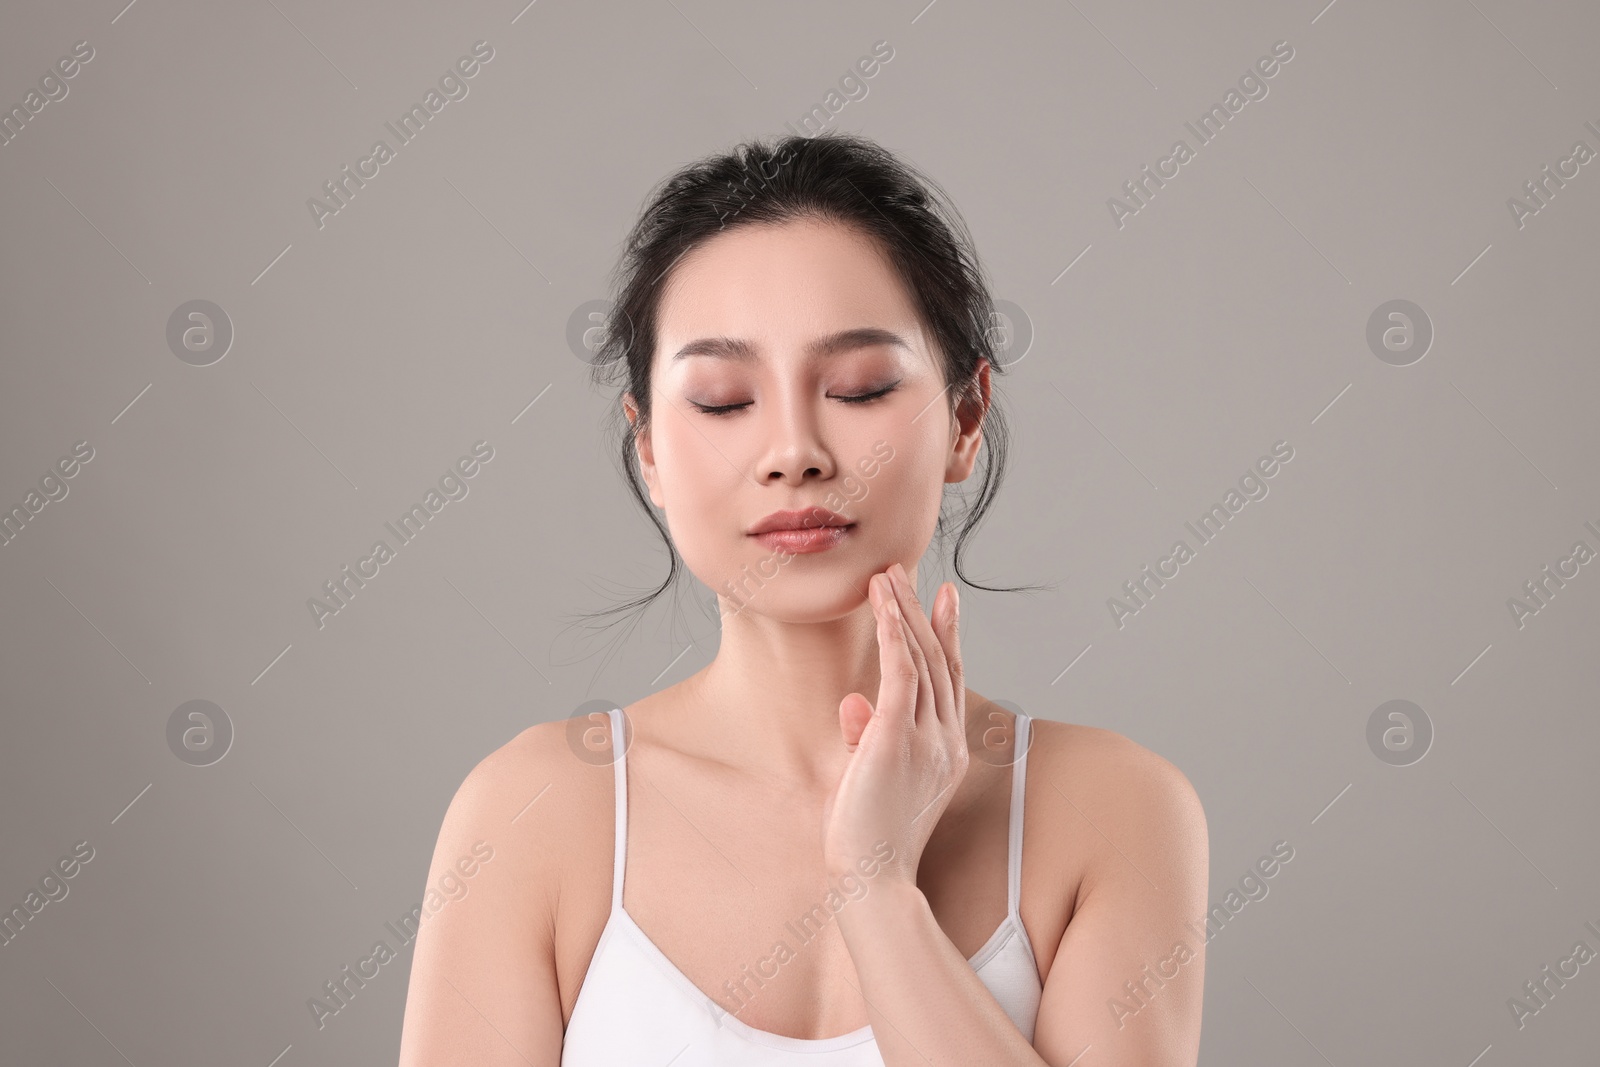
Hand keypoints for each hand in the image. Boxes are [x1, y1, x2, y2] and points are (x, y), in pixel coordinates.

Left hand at [820, 562, 967, 885]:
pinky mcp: (898, 739)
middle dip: (922, 612)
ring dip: (902, 613)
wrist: (873, 881)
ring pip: (920, 659)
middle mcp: (947, 741)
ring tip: (887, 578)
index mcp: (947, 753)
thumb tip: (853, 703)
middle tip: (907, 574)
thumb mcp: (867, 780)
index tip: (943, 599)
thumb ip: (866, 738)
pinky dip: (894, 636)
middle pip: (939, 661)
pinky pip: (901, 674)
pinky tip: (885, 607)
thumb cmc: (867, 841)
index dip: (946, 636)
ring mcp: (928, 739)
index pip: (949, 681)